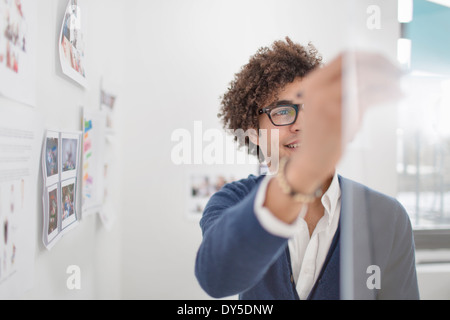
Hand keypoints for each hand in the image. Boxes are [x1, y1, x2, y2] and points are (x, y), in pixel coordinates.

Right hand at [289, 51, 401, 192]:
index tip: (388, 64)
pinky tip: (396, 96)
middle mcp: (317, 86)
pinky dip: (386, 94)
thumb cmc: (325, 132)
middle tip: (400, 73)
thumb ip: (346, 87)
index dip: (371, 57)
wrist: (311, 159)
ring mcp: (326, 100)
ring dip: (387, 80)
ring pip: (364, 78)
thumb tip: (379, 73)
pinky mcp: (338, 115)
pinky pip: (368, 97)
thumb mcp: (329, 103)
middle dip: (382, 64)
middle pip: (356, 62)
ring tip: (400, 87)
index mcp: (314, 81)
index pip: (346, 56)